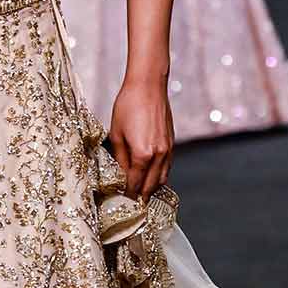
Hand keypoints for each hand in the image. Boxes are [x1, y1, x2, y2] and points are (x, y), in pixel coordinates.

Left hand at [107, 76, 173, 201]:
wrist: (148, 85)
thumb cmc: (128, 106)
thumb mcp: (116, 134)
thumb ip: (120, 158)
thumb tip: (120, 174)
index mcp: (143, 155)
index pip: (135, 183)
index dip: (127, 193)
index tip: (121, 199)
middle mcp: (159, 155)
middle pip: (150, 185)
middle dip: (141, 195)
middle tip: (131, 202)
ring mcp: (168, 149)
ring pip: (162, 178)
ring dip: (152, 188)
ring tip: (141, 193)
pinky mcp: (171, 143)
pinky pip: (167, 167)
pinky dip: (159, 175)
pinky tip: (151, 176)